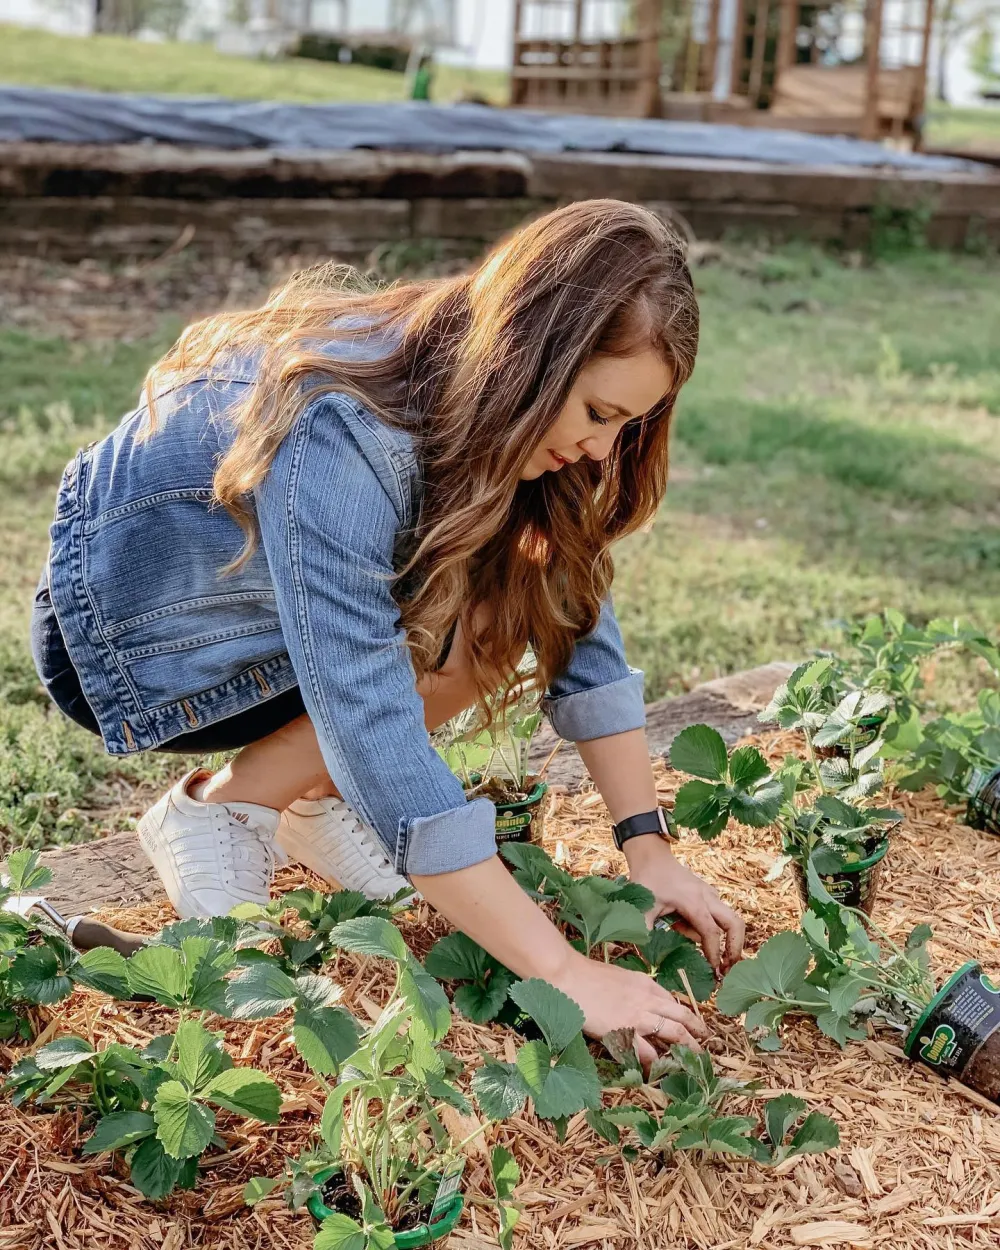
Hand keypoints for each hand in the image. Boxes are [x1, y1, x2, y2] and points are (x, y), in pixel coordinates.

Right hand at [550, 952, 707, 1068]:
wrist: (569, 977)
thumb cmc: (585, 975)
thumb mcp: (616, 976)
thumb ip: (630, 989)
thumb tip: (633, 1002)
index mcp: (645, 984)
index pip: (672, 1002)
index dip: (684, 1016)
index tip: (690, 1026)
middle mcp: (648, 999)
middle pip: (682, 1018)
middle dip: (696, 1033)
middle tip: (703, 1045)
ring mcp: (639, 1016)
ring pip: (675, 1034)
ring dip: (687, 1049)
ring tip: (695, 1062)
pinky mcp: (626, 1032)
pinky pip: (649, 1053)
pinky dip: (657, 1065)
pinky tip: (660, 1074)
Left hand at [624, 836, 744, 974]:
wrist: (652, 856)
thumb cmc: (648, 880)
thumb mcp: (643, 907)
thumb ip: (644, 931)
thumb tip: (646, 957)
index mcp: (694, 901)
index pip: (711, 933)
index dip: (714, 954)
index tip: (714, 973)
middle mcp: (708, 897)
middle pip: (735, 924)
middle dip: (736, 947)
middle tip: (729, 969)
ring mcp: (710, 895)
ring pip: (728, 920)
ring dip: (721, 938)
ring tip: (694, 945)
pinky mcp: (708, 895)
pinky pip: (717, 915)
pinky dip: (711, 927)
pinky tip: (683, 927)